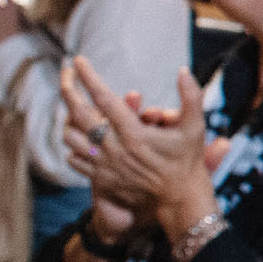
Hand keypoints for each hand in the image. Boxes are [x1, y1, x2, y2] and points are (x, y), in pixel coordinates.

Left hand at [63, 60, 221, 238]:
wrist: (179, 201)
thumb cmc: (188, 162)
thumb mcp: (196, 127)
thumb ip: (191, 97)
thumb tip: (183, 71)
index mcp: (134, 132)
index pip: (103, 98)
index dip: (88, 76)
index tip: (77, 61)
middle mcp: (114, 147)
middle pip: (78, 114)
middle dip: (68, 89)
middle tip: (66, 75)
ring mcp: (104, 164)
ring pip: (71, 137)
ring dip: (67, 119)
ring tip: (71, 107)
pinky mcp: (101, 178)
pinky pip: (75, 159)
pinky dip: (74, 145)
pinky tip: (80, 138)